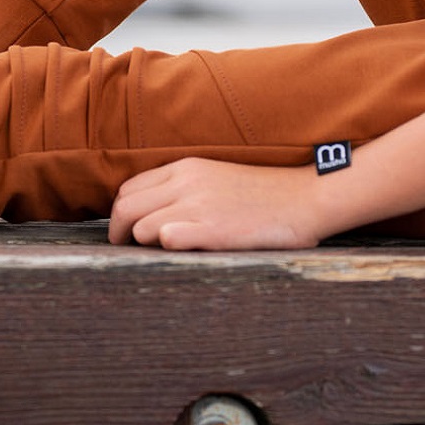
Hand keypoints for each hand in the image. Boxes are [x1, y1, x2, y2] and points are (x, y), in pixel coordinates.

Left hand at [107, 157, 325, 250]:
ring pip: (141, 226)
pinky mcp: (213, 229)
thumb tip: (154, 212)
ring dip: (141, 244)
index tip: (126, 230)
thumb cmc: (265, 194)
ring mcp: (198, 206)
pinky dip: (163, 248)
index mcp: (185, 168)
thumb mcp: (217, 177)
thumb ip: (185, 188)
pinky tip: (177, 253)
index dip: (121, 212)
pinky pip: (167, 238)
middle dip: (118, 231)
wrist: (306, 198)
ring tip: (152, 256)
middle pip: (125, 207)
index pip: (130, 188)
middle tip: (125, 248)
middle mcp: (186, 183)